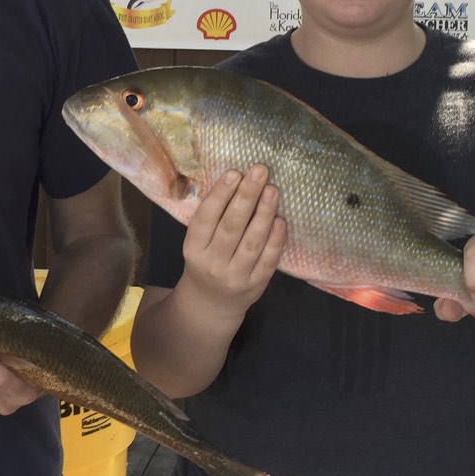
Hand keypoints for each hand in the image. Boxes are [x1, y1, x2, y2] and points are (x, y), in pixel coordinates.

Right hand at [177, 165, 287, 317]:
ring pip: (252, 242)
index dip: (220, 195)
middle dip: (246, 196)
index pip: (206, 218)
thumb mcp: (198, 243)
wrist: (212, 304)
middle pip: (231, 227)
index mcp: (194, 249)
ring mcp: (235, 276)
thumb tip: (237, 181)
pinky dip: (275, 240)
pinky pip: (268, 260)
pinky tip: (281, 220)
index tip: (234, 173)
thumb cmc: (206, 262)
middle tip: (259, 171)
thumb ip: (212, 219)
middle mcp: (213, 263)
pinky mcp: (256, 285)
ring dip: (264, 213)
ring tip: (272, 190)